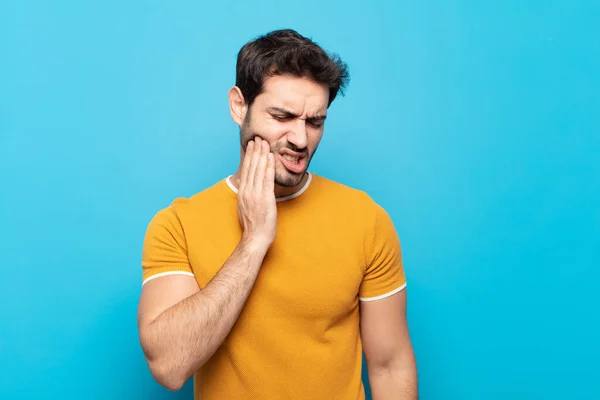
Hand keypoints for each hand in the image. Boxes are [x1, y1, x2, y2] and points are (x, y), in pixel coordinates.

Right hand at [237, 137, 276, 251]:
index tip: (252, 145)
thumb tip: (249, 188)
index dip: (249, 156)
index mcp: (242, 192)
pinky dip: (268, 166)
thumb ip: (247, 196)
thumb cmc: (252, 226)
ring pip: (258, 170)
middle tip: (258, 138)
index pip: (246, 170)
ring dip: (262, 154)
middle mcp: (247, 191)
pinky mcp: (265, 198)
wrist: (255, 238)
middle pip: (251, 166)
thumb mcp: (244, 208)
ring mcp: (255, 194)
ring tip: (264, 142)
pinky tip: (270, 157)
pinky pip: (267, 179)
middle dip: (255, 151)